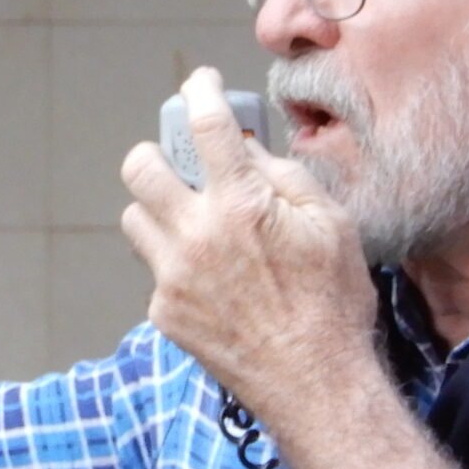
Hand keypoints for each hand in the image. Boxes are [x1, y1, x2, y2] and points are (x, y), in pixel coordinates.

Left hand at [119, 66, 377, 412]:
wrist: (316, 383)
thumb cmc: (333, 304)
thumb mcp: (332, 225)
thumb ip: (287, 179)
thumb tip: (253, 154)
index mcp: (241, 204)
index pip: (206, 125)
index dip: (200, 93)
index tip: (200, 86)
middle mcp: (197, 235)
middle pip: (139, 168)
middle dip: (155, 153)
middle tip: (178, 161)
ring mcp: (174, 276)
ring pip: (135, 219)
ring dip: (159, 210)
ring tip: (194, 222)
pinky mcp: (166, 313)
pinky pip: (155, 271)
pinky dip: (177, 264)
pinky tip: (213, 280)